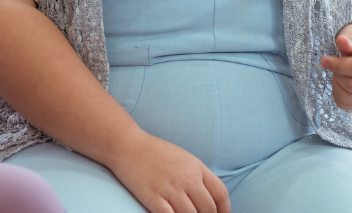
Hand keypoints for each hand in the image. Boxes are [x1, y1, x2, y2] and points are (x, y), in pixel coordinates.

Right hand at [106, 130, 229, 212]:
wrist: (126, 144)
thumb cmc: (154, 151)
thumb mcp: (183, 158)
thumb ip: (198, 176)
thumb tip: (210, 199)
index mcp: (196, 167)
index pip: (221, 194)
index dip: (224, 210)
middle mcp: (187, 178)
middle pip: (208, 209)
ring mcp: (170, 188)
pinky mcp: (153, 198)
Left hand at [320, 24, 351, 109]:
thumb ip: (350, 37)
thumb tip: (342, 42)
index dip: (338, 66)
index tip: (324, 60)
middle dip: (337, 75)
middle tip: (333, 65)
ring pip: (349, 98)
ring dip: (336, 86)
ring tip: (337, 73)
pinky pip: (347, 105)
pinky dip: (338, 96)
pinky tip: (339, 83)